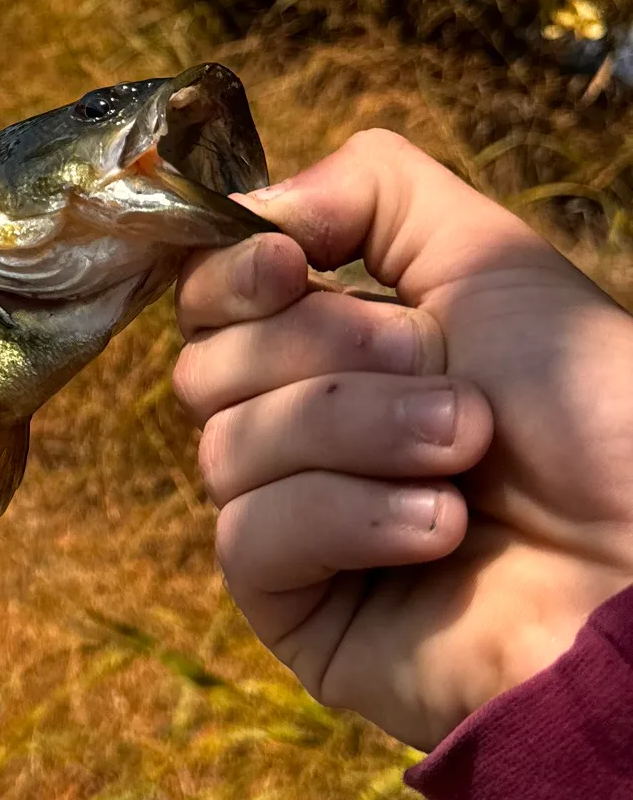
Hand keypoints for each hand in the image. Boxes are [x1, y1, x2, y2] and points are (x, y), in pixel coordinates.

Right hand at [173, 129, 632, 749]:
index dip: (229, 275)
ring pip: (226, 448)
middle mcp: (297, 431)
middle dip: (323, 354)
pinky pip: (250, 536)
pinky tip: (439, 529)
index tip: (289, 264)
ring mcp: (289, 523)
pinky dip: (347, 518)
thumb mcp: (489, 262)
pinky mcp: (290, 608)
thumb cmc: (595, 413)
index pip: (206, 301)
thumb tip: (247, 209)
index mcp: (330, 349)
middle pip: (205, 368)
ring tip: (464, 453)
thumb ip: (371, 192)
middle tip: (438, 368)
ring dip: (358, 432)